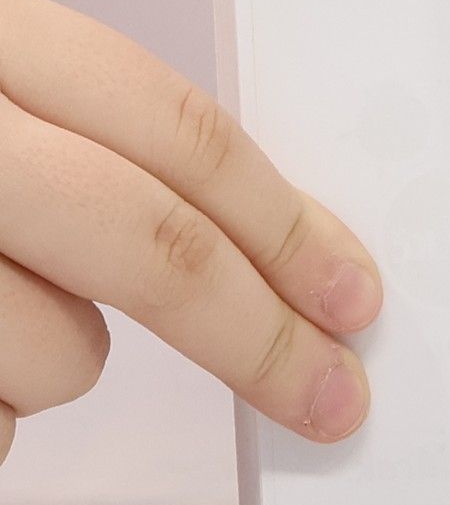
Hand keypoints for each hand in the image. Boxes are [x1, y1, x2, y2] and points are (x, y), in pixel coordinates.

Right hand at [0, 0, 381, 464]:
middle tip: (335, 398)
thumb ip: (94, 146)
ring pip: (64, 355)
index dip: (284, 218)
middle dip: (262, 335)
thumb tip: (279, 250)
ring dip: (53, 366)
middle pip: (152, 244)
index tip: (358, 294)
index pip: (172, 125)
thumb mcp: (0, 107)